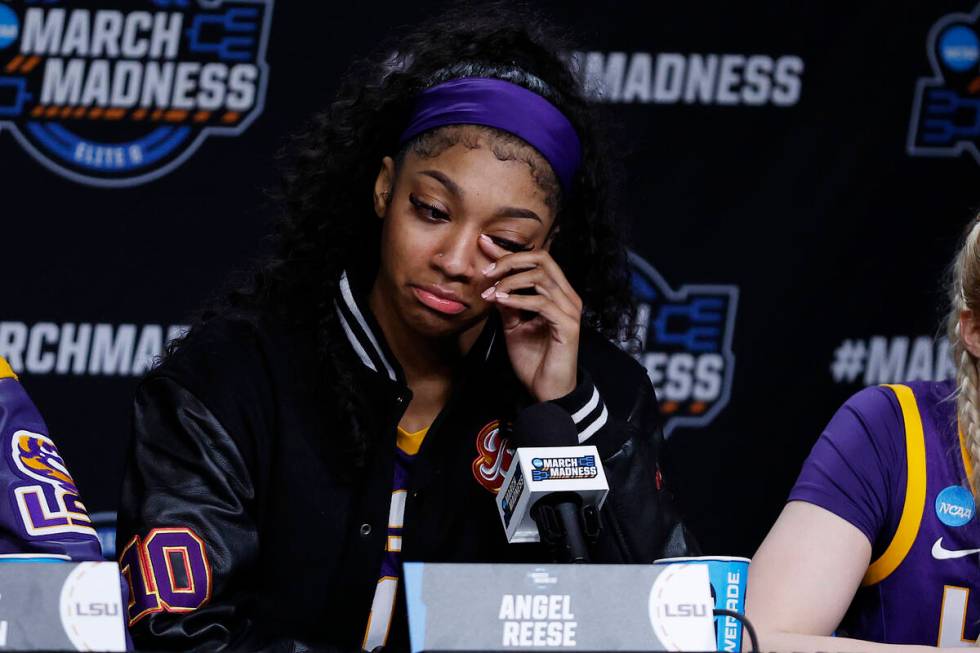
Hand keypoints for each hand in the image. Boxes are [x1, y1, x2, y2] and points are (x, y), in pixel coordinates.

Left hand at [478, 234, 581, 401]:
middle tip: (487, 272)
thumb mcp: (513, 326)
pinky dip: (519, 299)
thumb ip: (507, 304)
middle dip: (511, 260)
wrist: (547, 391)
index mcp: (557, 294)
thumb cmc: (534, 359)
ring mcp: (570, 310)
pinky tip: (501, 302)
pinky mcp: (568, 326)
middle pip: (542, 259)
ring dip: (511, 282)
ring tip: (491, 292)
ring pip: (541, 277)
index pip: (537, 261)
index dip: (509, 252)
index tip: (484, 245)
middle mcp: (567, 297)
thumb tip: (493, 284)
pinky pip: (542, 302)